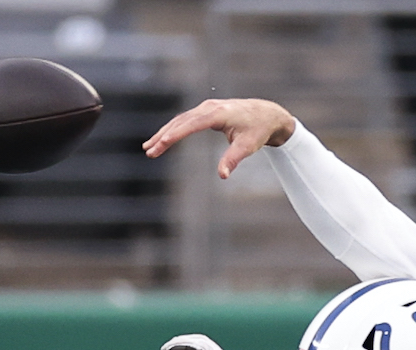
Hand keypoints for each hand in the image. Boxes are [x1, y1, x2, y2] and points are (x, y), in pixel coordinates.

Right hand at [143, 98, 297, 178]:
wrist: (266, 115)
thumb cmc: (257, 131)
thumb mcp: (247, 147)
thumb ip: (232, 160)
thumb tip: (222, 176)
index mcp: (219, 114)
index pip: (193, 123)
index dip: (177, 134)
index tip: (163, 143)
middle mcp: (209, 108)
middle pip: (181, 121)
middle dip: (164, 136)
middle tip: (150, 151)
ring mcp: (206, 108)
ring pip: (180, 120)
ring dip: (164, 133)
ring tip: (149, 147)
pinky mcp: (205, 111)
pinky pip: (184, 120)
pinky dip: (172, 129)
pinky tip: (162, 139)